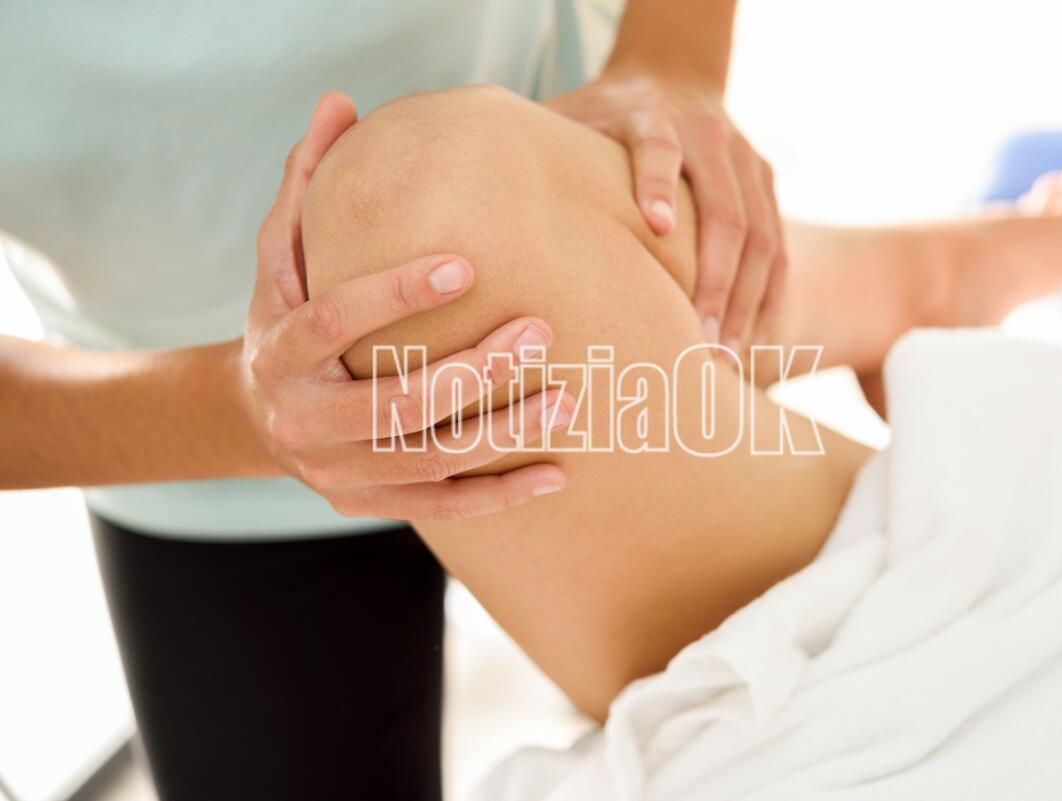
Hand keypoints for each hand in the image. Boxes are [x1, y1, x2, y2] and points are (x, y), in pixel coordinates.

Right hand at [241, 92, 571, 520]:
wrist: (258, 415)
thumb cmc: (286, 318)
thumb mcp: (280, 254)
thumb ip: (307, 184)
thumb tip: (341, 104)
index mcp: (278, 351)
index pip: (333, 322)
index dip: (395, 295)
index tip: (466, 265)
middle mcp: (303, 419)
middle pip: (396, 403)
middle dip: (474, 371)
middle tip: (540, 333)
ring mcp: (336, 470)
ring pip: (427, 460)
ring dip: (501, 433)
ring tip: (568, 401)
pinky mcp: (366, 503)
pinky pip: (440, 505)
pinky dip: (498, 496)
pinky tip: (556, 474)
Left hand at [546, 71, 787, 352]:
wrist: (675, 73)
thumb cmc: (604, 114)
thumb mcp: (570, 119)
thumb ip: (537, 158)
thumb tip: (462, 208)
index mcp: (652, 118)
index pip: (660, 149)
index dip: (659, 183)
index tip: (656, 228)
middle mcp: (708, 137)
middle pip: (726, 212)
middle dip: (715, 280)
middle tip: (699, 341)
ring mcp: (746, 161)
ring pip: (763, 239)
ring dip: (748, 301)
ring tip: (726, 359)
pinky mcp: (767, 183)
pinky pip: (781, 249)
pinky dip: (772, 298)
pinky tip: (758, 345)